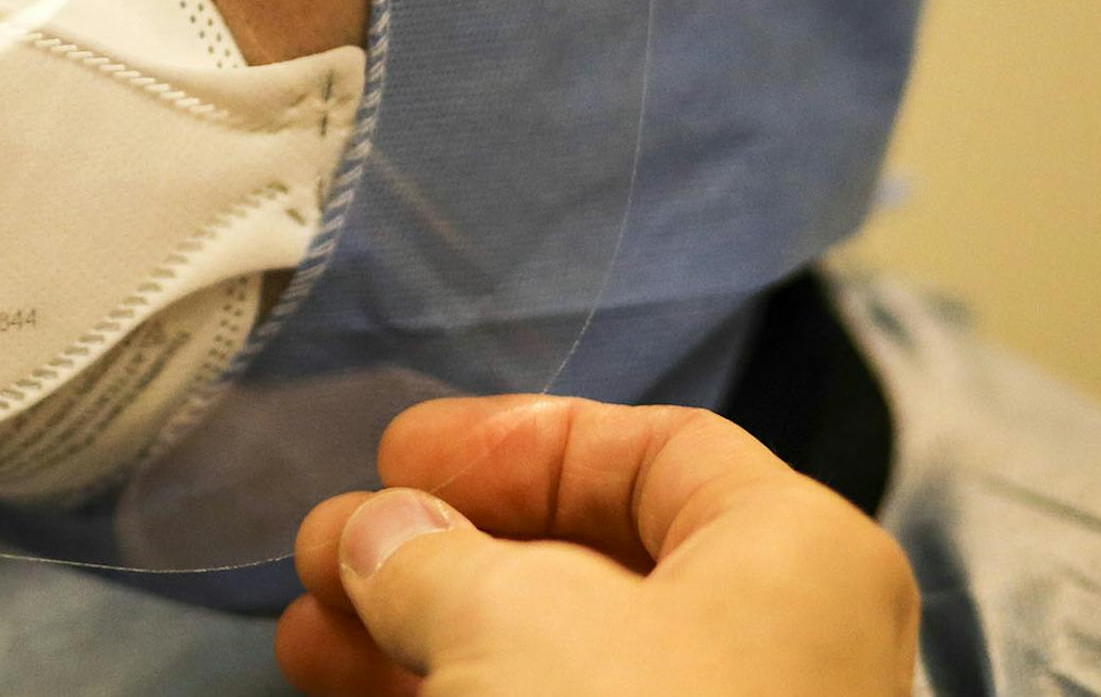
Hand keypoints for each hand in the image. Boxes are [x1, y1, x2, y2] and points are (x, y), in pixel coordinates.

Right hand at [277, 395, 918, 696]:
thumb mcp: (505, 618)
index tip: (400, 457)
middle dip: (442, 547)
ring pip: (558, 662)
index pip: (659, 450)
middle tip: (331, 548)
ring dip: (425, 634)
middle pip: (591, 561)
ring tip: (307, 635)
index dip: (519, 438)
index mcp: (792, 558)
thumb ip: (429, 553)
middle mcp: (779, 651)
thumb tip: (381, 533)